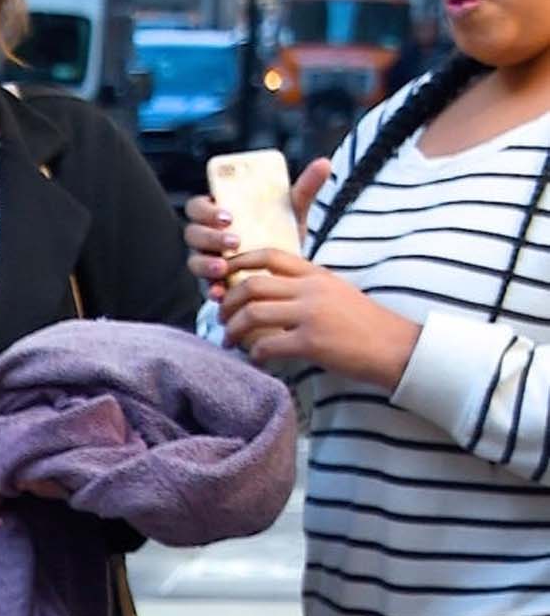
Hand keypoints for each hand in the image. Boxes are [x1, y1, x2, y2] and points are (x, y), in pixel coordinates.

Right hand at [185, 159, 330, 294]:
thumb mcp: (292, 213)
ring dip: (206, 264)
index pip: (198, 206)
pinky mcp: (214, 285)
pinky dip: (211, 290)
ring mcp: (208, 261)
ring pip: (194, 261)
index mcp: (219, 213)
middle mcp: (208, 236)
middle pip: (193, 233)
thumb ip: (304, 190)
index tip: (229, 216)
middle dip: (210, 237)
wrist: (287, 272)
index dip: (206, 210)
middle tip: (235, 241)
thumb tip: (325, 163)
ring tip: (224, 268)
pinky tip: (221, 292)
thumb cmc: (282, 234)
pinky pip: (204, 288)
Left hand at [215, 247, 419, 386]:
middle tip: (221, 318)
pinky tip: (257, 360)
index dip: (240, 263)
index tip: (224, 275)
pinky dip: (254, 354)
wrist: (395, 346)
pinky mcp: (311, 342)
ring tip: (229, 341)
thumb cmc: (364, 324)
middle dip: (228, 302)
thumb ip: (306, 288)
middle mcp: (311, 289)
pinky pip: (267, 345)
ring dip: (233, 329)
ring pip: (253, 313)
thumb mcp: (336, 293)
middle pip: (252, 284)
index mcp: (316, 274)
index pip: (270, 255)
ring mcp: (310, 314)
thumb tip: (274, 296)